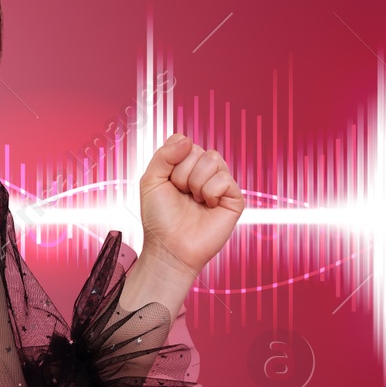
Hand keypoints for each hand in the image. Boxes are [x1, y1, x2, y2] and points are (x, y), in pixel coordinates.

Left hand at [138, 134, 244, 278]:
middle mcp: (204, 172)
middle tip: (181, 194)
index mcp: (184, 166)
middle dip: (181, 174)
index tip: (167, 182)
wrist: (170, 247)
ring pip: (213, 160)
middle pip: (197, 149)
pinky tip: (207, 207)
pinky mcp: (234, 198)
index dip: (171, 160)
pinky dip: (209, 193)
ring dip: (195, 183)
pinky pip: (224, 179)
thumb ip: (163, 156)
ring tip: (194, 201)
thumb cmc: (159, 218)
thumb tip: (187, 139)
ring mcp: (220, 184)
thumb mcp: (151, 181)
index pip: (183, 142)